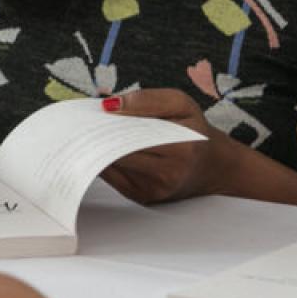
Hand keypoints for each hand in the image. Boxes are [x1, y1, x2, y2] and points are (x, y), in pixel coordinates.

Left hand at [99, 88, 230, 203]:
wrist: (211, 165)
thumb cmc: (194, 130)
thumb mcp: (180, 103)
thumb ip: (147, 99)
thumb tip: (111, 105)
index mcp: (182, 148)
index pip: (133, 135)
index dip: (111, 123)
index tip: (96, 111)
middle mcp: (168, 174)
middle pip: (119, 153)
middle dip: (100, 136)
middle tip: (85, 120)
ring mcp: (153, 190)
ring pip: (112, 166)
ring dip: (98, 148)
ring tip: (89, 130)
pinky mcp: (142, 197)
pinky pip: (113, 177)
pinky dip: (103, 160)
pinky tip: (100, 146)